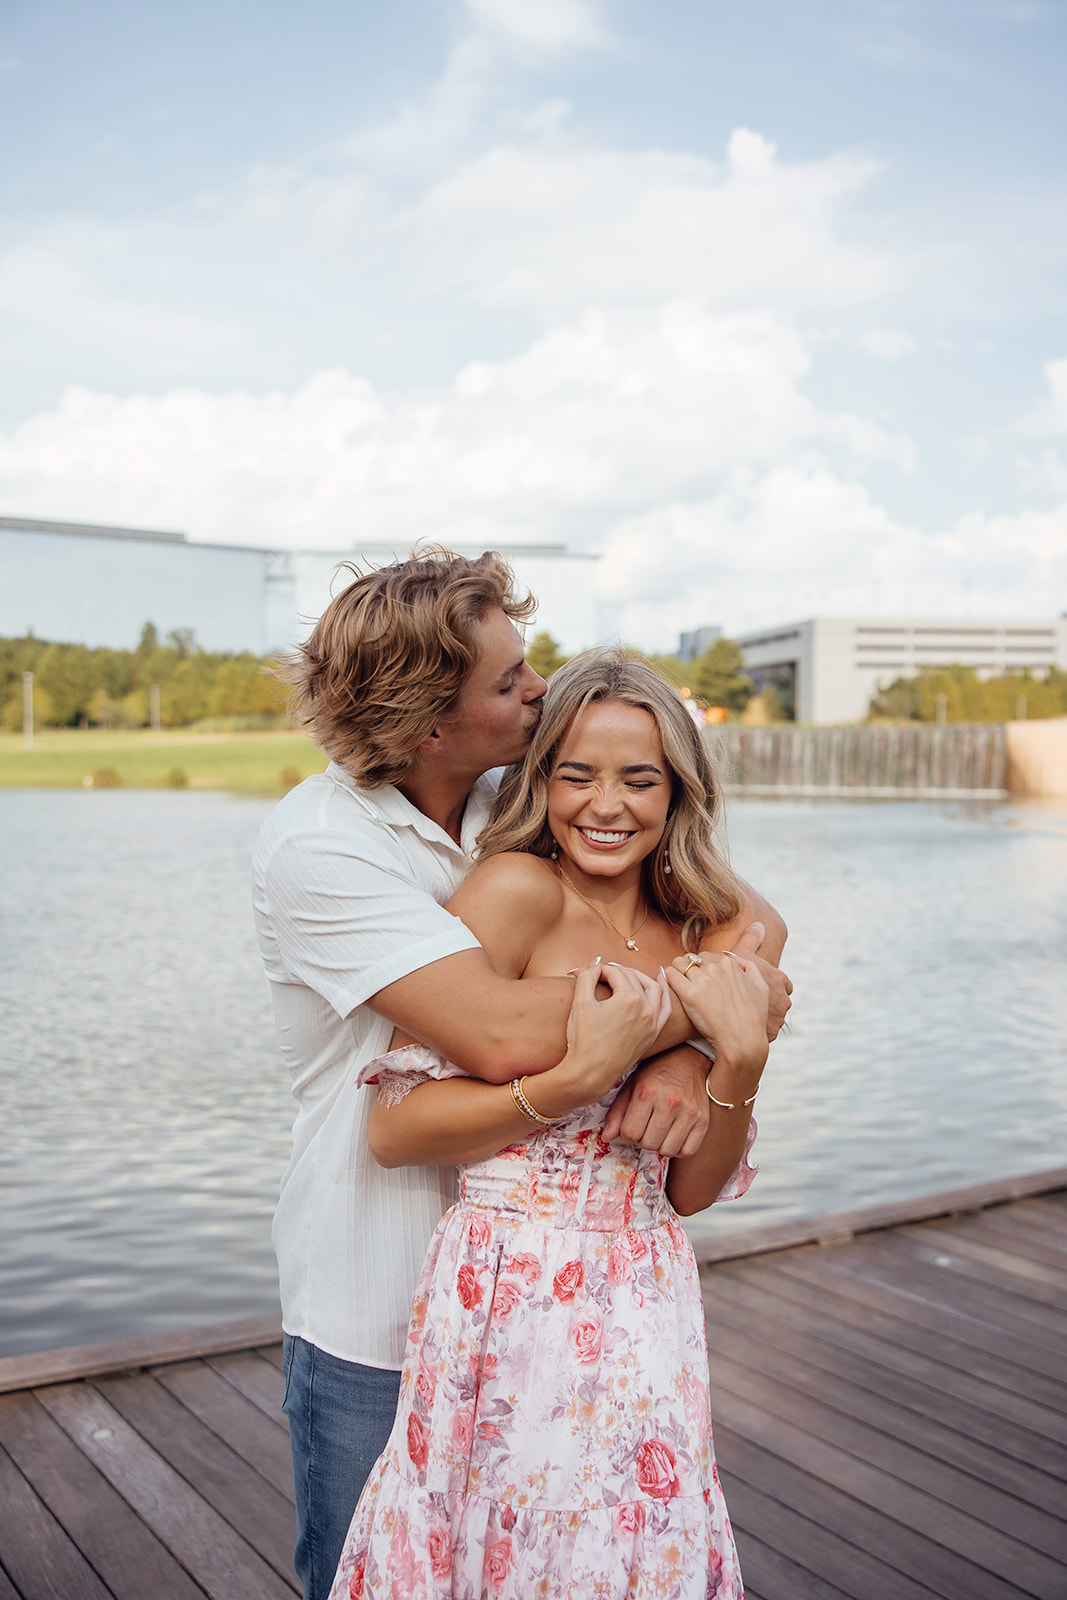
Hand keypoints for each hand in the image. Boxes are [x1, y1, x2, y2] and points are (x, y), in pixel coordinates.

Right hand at [557, 959, 669, 1103]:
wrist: (590, 1073)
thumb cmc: (584, 1040)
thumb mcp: (580, 1003)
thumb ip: (587, 976)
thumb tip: (596, 964)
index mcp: (629, 999)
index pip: (615, 972)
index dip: (598, 970)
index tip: (585, 974)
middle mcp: (646, 1009)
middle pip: (633, 978)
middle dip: (615, 972)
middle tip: (599, 975)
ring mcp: (652, 1022)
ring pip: (654, 989)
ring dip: (641, 977)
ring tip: (628, 973)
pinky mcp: (652, 1034)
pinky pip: (665, 1009)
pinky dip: (663, 993)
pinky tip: (660, 983)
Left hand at [601, 1045, 710, 1156]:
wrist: (688, 1060)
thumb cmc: (656, 1073)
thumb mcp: (631, 1085)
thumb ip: (617, 1112)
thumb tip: (606, 1137)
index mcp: (647, 1092)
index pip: (629, 1133)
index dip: (627, 1133)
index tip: (633, 1124)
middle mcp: (669, 1102)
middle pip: (648, 1144)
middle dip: (642, 1139)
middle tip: (647, 1126)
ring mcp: (689, 1112)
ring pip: (667, 1150)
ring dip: (660, 1145)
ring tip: (660, 1130)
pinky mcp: (703, 1120)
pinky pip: (687, 1151)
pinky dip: (678, 1149)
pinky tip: (674, 1135)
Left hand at [665, 950, 769, 1078]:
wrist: (743, 1041)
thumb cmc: (753, 1018)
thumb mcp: (761, 987)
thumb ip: (748, 966)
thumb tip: (729, 955)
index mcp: (729, 964)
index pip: (705, 956)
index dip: (701, 969)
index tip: (701, 982)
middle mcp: (715, 968)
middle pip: (690, 959)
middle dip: (688, 969)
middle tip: (689, 986)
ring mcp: (702, 980)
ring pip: (678, 963)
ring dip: (677, 973)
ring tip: (680, 988)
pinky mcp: (689, 994)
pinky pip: (669, 974)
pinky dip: (669, 980)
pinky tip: (673, 991)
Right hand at [730, 921, 791, 1040]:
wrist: (728, 1014)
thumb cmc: (732, 978)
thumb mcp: (741, 955)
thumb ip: (751, 940)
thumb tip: (759, 924)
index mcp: (780, 980)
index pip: (783, 982)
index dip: (771, 983)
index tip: (762, 986)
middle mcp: (784, 999)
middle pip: (781, 1001)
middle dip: (772, 1002)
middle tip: (756, 1002)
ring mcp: (779, 1018)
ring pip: (776, 1017)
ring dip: (767, 1017)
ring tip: (750, 1015)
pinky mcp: (771, 1033)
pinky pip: (769, 1032)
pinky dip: (762, 1029)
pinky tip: (749, 1026)